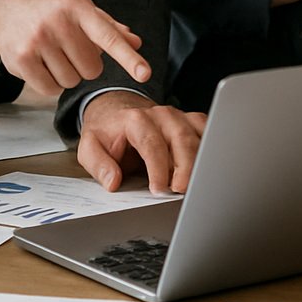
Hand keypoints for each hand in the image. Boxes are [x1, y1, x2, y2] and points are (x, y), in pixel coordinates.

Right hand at [0, 0, 151, 94]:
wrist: (3, 12)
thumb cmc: (49, 12)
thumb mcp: (79, 9)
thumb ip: (108, 27)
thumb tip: (136, 43)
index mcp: (78, 7)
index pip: (109, 37)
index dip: (128, 58)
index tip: (145, 74)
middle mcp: (59, 21)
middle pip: (92, 70)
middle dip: (83, 66)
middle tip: (67, 49)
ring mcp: (38, 39)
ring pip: (71, 81)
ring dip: (65, 75)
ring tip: (51, 54)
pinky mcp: (22, 58)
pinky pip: (50, 89)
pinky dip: (49, 84)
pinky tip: (39, 65)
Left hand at [78, 91, 207, 193]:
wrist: (116, 112)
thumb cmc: (106, 132)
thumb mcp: (90, 148)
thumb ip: (99, 164)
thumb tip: (113, 182)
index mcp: (135, 119)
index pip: (151, 143)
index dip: (157, 168)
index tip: (159, 189)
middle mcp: (160, 114)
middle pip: (181, 138)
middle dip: (186, 166)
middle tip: (181, 190)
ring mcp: (178, 117)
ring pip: (198, 136)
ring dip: (201, 161)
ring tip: (198, 184)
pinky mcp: (190, 122)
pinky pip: (208, 131)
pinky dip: (212, 147)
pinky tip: (209, 166)